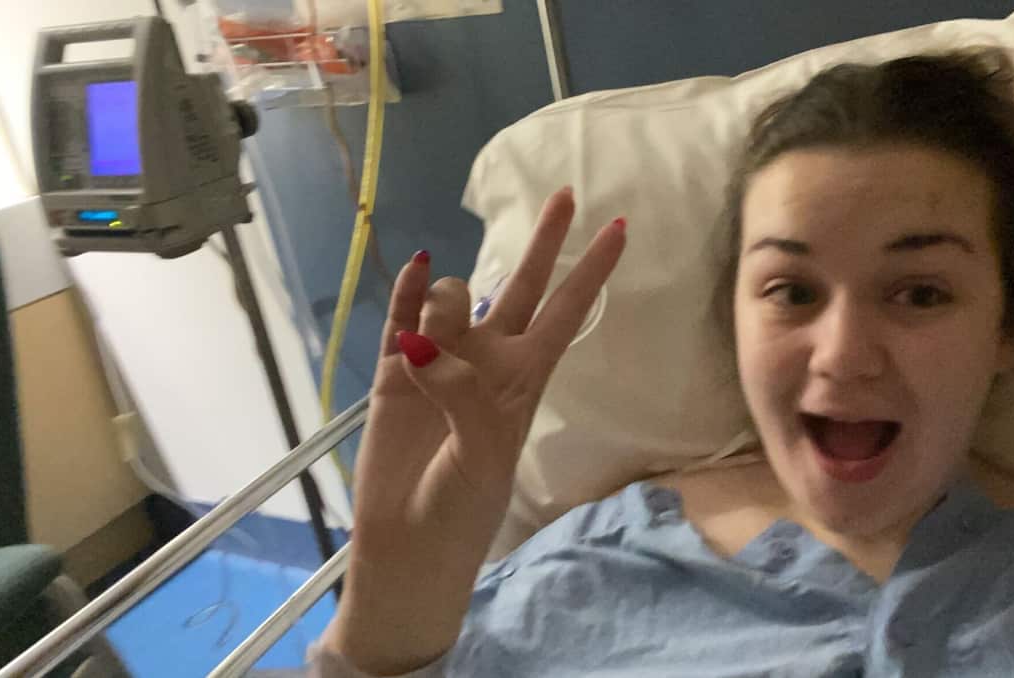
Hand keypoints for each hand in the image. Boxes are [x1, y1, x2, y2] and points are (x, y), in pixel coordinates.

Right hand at [328, 187, 625, 672]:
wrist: (406, 542)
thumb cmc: (462, 506)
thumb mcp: (484, 452)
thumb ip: (463, 392)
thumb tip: (423, 344)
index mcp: (525, 378)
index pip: (567, 312)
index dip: (592, 270)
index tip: (619, 227)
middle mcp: (489, 359)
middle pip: (523, 285)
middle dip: (543, 241)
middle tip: (565, 193)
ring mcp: (441, 360)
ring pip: (454, 297)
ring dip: (448, 301)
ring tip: (427, 351)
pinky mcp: (394, 370)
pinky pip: (401, 315)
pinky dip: (409, 288)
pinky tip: (418, 266)